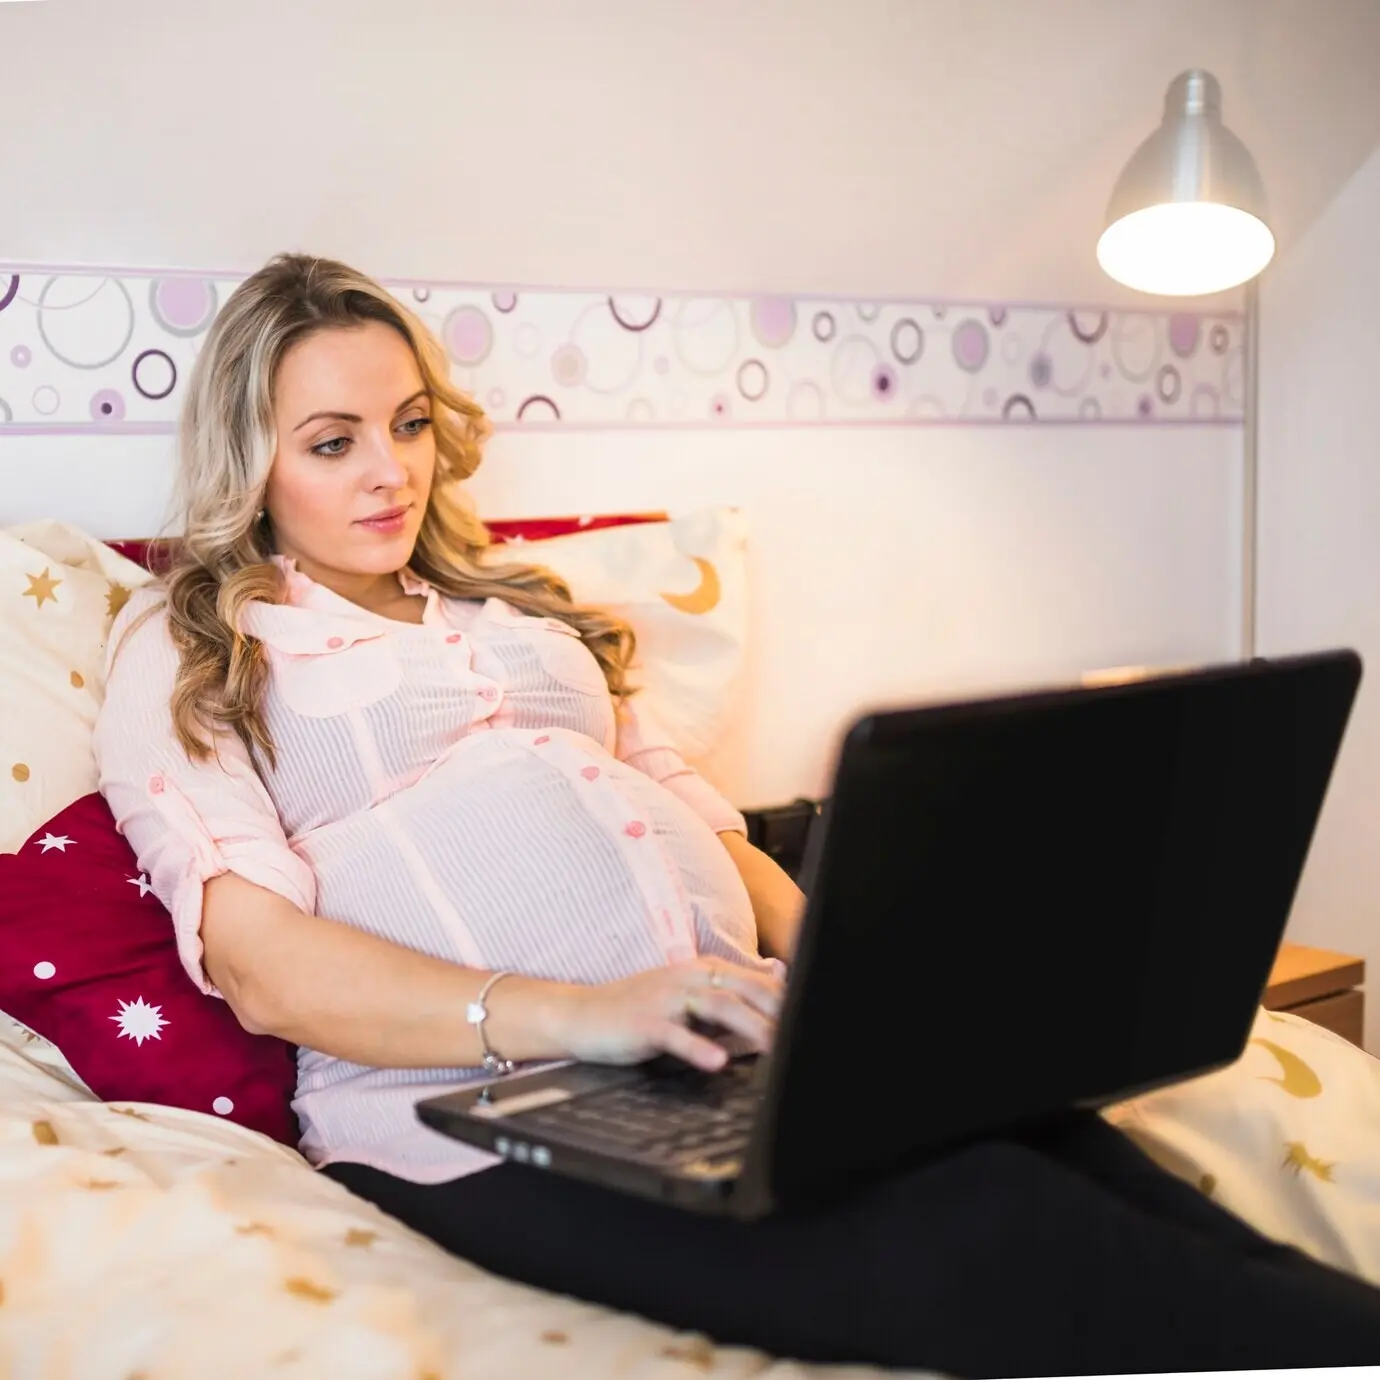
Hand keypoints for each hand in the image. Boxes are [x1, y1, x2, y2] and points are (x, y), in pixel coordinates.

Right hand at [557, 960, 784, 1071]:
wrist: (581, 1015)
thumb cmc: (639, 1012)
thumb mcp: (686, 1002)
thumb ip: (727, 1003)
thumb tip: (771, 1006)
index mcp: (701, 970)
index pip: (754, 980)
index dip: (784, 999)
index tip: (811, 1016)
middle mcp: (687, 977)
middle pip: (743, 988)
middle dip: (778, 1010)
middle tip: (804, 1033)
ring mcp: (666, 998)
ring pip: (718, 1006)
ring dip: (751, 1027)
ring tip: (776, 1047)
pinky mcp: (644, 1023)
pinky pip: (676, 1034)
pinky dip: (698, 1046)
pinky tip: (717, 1061)